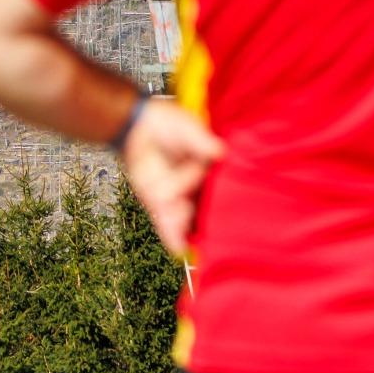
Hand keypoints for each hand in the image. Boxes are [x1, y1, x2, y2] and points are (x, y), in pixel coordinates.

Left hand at [116, 98, 224, 258]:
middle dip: (206, 220)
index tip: (235, 210)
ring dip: (185, 227)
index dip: (229, 198)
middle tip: (211, 232)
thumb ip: (201, 142)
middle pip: (206, 206)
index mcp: (212, 167)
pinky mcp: (158, 202)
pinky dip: (171, 236)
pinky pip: (166, 222)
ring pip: (186, 216)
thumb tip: (219, 152)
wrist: (138, 127)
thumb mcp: (188, 128)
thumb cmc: (169, 123)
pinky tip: (177, 248)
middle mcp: (199, 185)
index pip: (223, 185)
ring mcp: (179, 196)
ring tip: (187, 238)